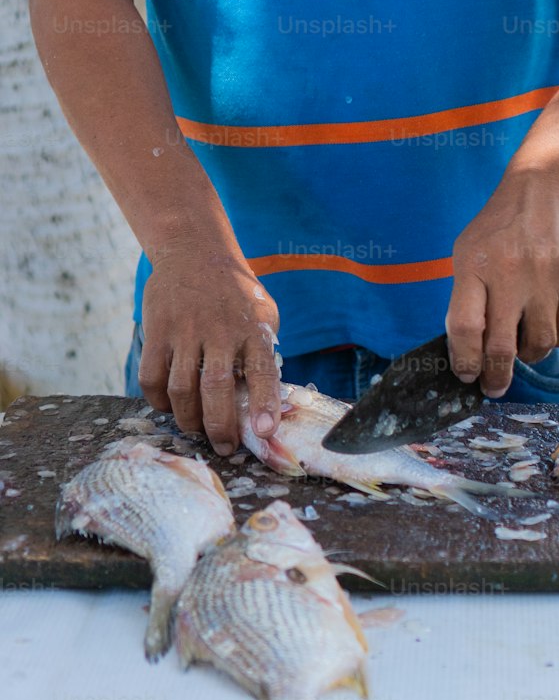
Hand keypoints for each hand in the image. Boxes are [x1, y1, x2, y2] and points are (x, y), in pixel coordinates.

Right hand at [138, 237, 280, 456]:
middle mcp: (219, 330)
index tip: (264, 432)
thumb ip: (263, 352)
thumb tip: (266, 400)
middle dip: (220, 427)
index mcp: (252, 328)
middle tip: (224, 447)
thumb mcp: (262, 314)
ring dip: (189, 420)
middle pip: (216, 388)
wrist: (194, 252)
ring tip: (198, 429)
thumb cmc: (235, 293)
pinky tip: (170, 405)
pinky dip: (159, 402)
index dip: (264, 403)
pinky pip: (151, 378)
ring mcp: (185, 330)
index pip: (262, 370)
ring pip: (181, 390)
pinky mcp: (156, 331)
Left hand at [445, 167, 558, 398]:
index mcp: (474, 265)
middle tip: (494, 387)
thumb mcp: (469, 250)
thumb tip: (469, 351)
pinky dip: (555, 337)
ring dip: (529, 355)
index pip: (466, 328)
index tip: (467, 375)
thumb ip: (466, 296)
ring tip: (523, 347)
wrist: (548, 186)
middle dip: (496, 378)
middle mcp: (510, 272)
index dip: (465, 361)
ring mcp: (546, 276)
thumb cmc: (501, 227)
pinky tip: (546, 326)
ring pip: (540, 344)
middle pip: (502, 347)